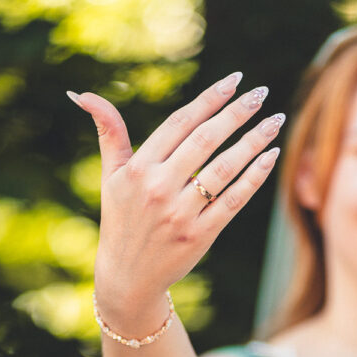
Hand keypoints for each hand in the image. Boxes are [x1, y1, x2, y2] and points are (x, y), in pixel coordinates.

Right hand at [68, 73, 283, 331]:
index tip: (235, 79)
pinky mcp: (200, 236)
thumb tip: (83, 95)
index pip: (180, 123)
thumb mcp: (110, 176)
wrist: (127, 277)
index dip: (210, 99)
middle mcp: (158, 188)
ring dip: (253, 141)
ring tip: (274, 121)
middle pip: (206, 140)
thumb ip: (108, 133)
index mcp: (138, 168)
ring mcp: (180, 213)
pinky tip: (271, 156)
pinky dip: (254, 177)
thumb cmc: (121, 220)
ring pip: (224, 169)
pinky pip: (233, 201)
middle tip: (261, 93)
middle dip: (237, 113)